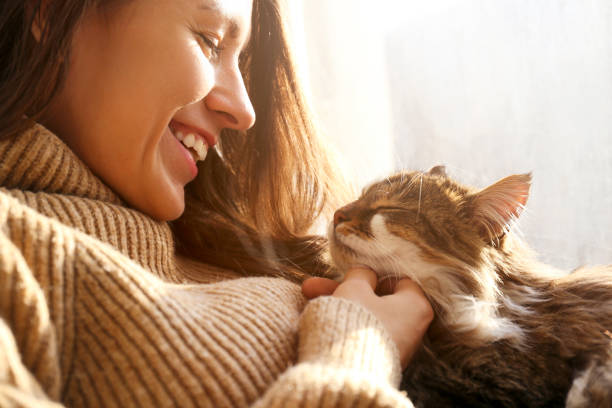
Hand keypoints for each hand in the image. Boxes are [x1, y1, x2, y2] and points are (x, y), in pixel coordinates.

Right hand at [302, 267, 432, 368]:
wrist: (346, 372)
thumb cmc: (356, 320)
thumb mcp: (355, 287)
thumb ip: (361, 275)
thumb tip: (365, 274)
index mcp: (416, 306)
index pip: (400, 280)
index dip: (374, 272)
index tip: (353, 271)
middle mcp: (412, 329)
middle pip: (375, 299)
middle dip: (343, 289)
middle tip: (312, 285)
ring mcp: (396, 348)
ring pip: (364, 315)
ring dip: (338, 304)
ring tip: (305, 294)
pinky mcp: (379, 361)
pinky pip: (361, 333)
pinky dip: (344, 324)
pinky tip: (317, 316)